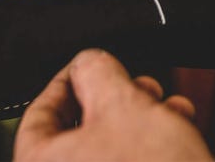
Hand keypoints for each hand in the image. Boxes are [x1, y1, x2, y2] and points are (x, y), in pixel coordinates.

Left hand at [14, 49, 213, 161]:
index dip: (67, 81)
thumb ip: (95, 70)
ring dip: (138, 121)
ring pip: (108, 152)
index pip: (38, 114)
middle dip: (115, 99)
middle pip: (78, 132)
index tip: (86, 67)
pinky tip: (176, 132)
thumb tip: (88, 62)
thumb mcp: (122, 104)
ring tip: (166, 106)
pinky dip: (146, 150)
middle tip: (137, 85)